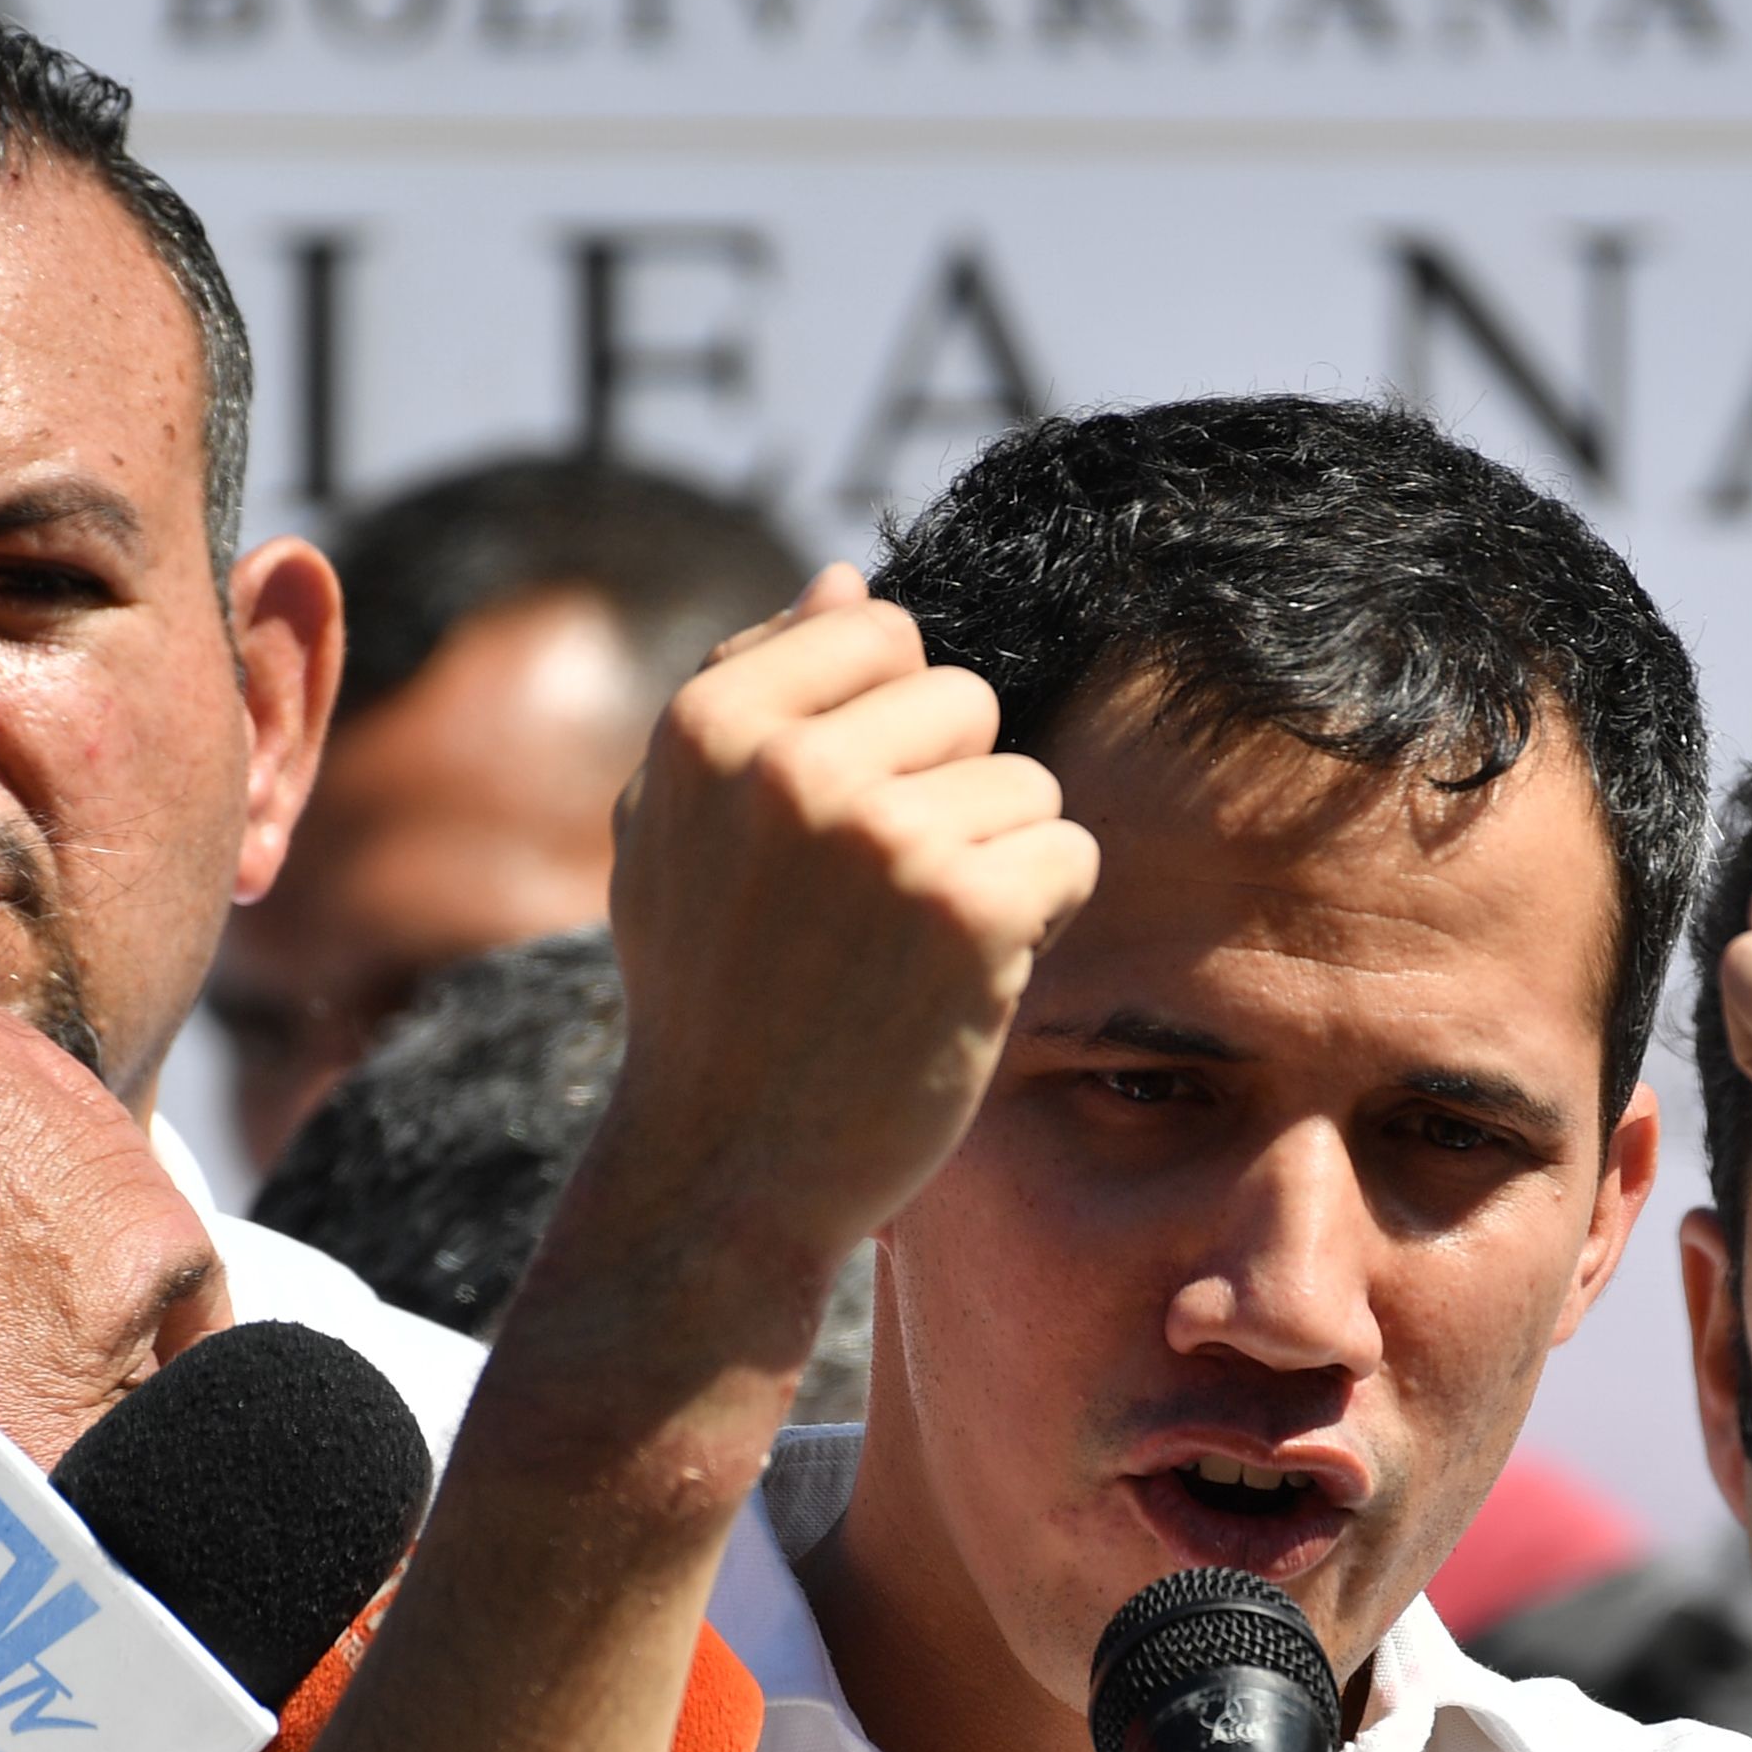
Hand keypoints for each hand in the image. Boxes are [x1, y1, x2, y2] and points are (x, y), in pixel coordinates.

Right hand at [598, 564, 1099, 1278]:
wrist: (726, 1170)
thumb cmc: (712, 993)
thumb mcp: (680, 828)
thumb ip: (753, 692)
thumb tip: (845, 582)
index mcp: (710, 725)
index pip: (879, 630)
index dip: (889, 727)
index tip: (845, 822)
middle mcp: (791, 765)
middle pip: (968, 700)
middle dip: (951, 791)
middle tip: (881, 904)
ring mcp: (883, 837)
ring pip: (1028, 784)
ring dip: (999, 863)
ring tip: (914, 948)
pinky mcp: (969, 912)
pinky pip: (1071, 853)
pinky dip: (1042, 918)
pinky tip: (968, 978)